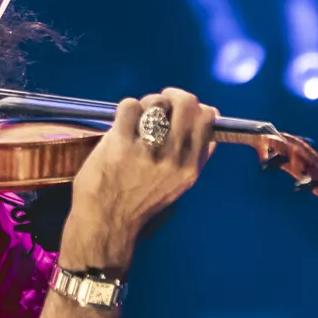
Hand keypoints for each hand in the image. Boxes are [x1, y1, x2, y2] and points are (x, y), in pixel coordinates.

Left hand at [62, 87, 216, 271]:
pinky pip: (129, 106)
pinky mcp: (121, 143)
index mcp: (191, 166)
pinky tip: (121, 122)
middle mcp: (174, 156)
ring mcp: (148, 149)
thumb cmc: (140, 203)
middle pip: (187, 103)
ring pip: (156, 102)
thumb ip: (195, 158)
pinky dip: (125, 108)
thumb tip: (210, 130)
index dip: (194, 106)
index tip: (180, 111)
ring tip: (138, 115)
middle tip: (160, 104)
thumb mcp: (178, 185)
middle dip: (173, 96)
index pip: (207, 118)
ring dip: (147, 102)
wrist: (106, 222)